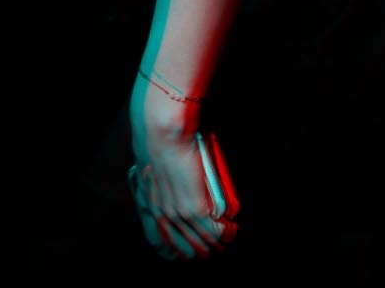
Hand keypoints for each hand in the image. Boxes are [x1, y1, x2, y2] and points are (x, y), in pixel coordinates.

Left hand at [129, 97, 238, 259]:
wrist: (161, 133)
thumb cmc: (158, 143)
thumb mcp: (152, 169)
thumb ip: (160, 181)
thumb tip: (176, 182)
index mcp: (151, 206)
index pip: (163, 242)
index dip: (179, 249)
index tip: (189, 251)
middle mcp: (164, 214)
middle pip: (187, 247)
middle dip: (204, 249)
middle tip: (216, 246)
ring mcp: (180, 213)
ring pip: (203, 241)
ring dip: (219, 243)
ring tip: (228, 237)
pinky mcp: (196, 208)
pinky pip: (216, 230)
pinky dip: (228, 232)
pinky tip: (233, 228)